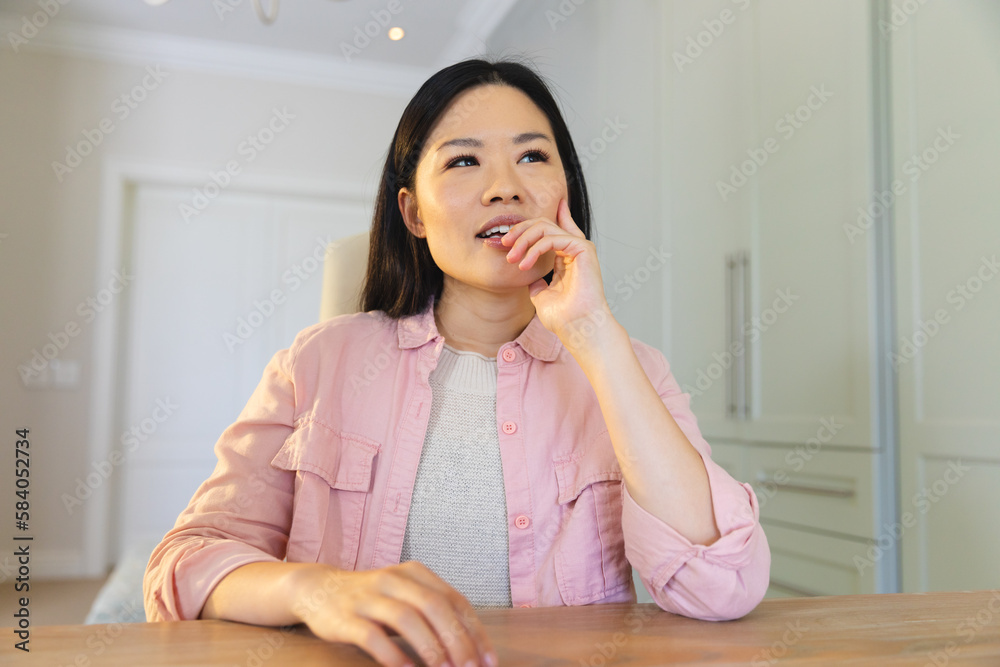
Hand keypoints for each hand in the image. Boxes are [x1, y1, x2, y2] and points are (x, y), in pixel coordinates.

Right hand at [289, 561, 497, 666]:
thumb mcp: (406, 595)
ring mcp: (368, 597)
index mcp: (415, 573)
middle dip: (457, 641)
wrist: (319, 589)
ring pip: (406, 618)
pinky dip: (393, 655)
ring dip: (429, 647)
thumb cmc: (373, 599)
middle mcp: (394, 579)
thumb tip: (470, 648)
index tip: (488, 660)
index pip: (454, 600)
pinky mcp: (345, 617)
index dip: (474, 631)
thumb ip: (433, 613)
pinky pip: (372, 636)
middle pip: (434, 606)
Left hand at [500, 198, 614, 348]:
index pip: (552, 231)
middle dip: (521, 231)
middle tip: (504, 244)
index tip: (513, 227)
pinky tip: (525, 264)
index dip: (533, 224)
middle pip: (544, 225)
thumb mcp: (541, 295)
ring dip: (524, 240)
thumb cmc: (563, 318)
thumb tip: (529, 276)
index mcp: (567, 258)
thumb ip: (537, 281)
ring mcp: (580, 248)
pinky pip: (552, 238)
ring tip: (512, 258)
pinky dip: (535, 249)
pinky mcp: (583, 249)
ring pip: (546, 227)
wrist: (577, 328)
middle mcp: (574, 250)